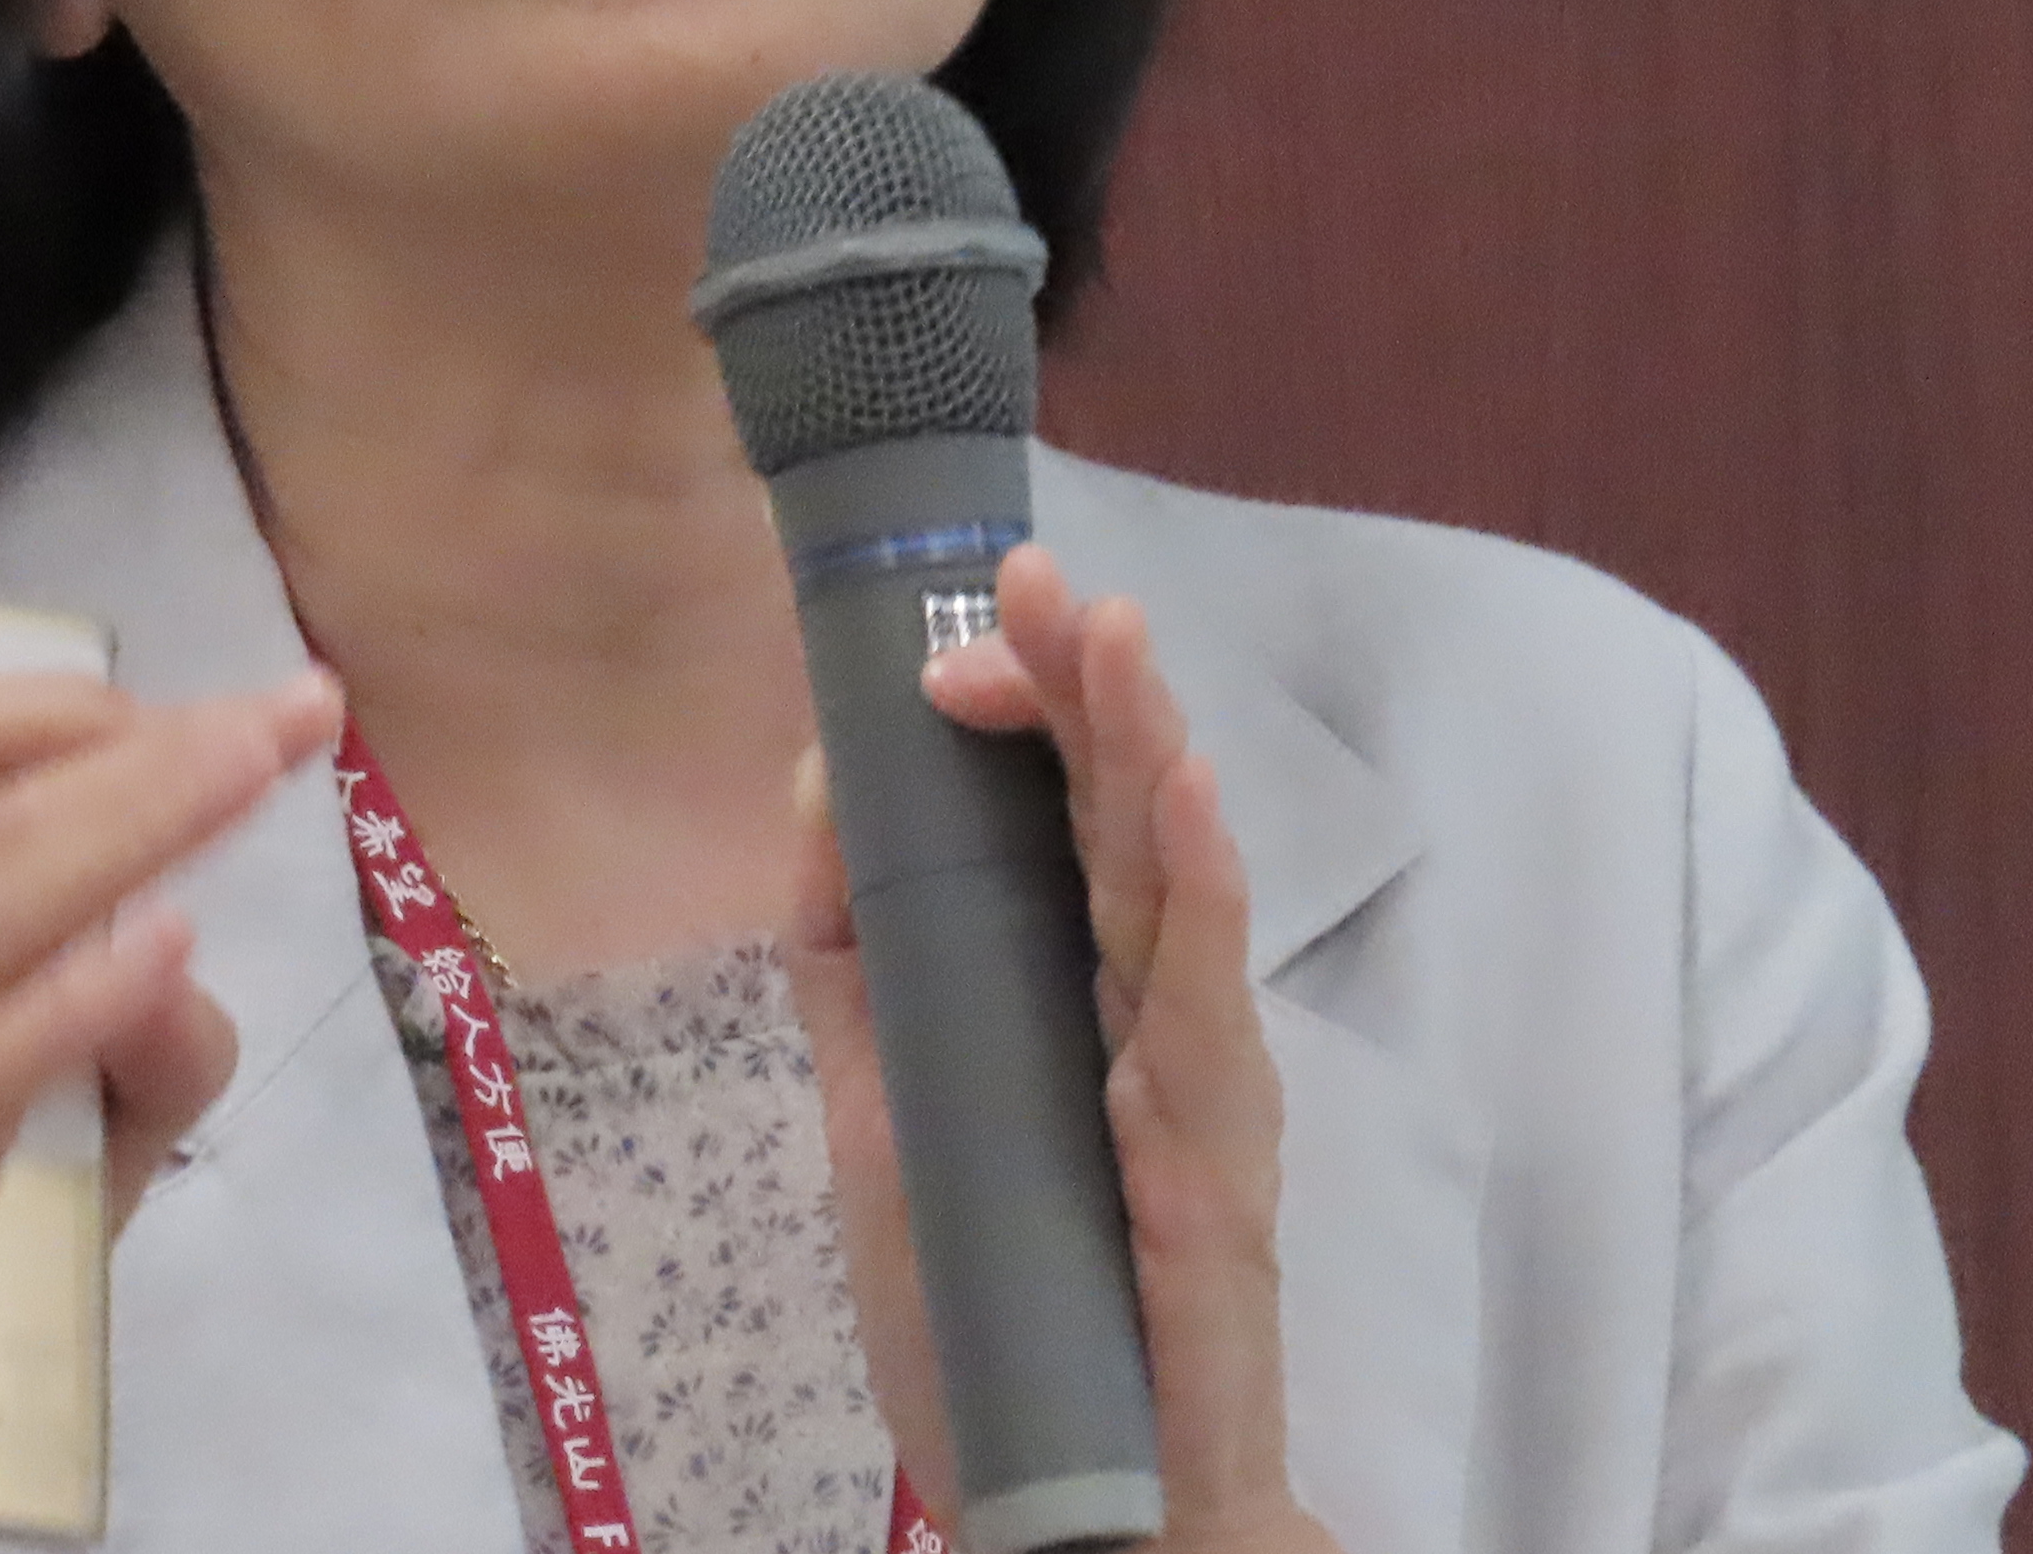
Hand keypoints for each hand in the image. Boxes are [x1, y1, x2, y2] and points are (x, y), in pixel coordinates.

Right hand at [0, 663, 345, 1553]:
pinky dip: (74, 996)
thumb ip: (119, 1050)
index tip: (202, 708)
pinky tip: (168, 951)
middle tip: (287, 712)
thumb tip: (190, 954)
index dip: (57, 706)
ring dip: (131, 825)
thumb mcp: (29, 1149)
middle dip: (142, 747)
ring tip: (251, 777)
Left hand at [781, 545, 1336, 1553]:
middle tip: (1045, 571)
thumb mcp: (888, 1099)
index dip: (1025, 706)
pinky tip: (1187, 817)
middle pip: (1125, 823)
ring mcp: (1192, 1098)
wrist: (1075, 1506)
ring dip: (1148, 763)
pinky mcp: (1207, 1188)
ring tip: (1117, 645)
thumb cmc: (998, 1303)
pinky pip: (1202, 1036)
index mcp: (1079, 987)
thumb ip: (855, 949)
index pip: (1061, 809)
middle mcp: (1150, 1019)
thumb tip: (826, 768)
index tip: (965, 617)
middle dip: (1087, 689)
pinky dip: (1199, 920)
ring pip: (1178, 899)